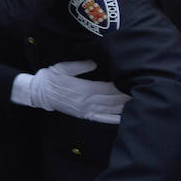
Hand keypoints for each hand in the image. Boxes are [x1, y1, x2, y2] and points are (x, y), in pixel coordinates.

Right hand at [12, 60, 128, 123]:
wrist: (38, 93)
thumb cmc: (50, 78)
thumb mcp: (62, 68)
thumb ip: (80, 66)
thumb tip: (95, 62)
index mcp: (83, 88)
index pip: (107, 88)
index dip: (121, 85)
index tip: (132, 80)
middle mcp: (87, 101)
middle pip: (112, 99)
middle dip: (127, 96)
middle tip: (142, 90)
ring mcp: (86, 110)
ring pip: (110, 109)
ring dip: (125, 106)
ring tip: (139, 101)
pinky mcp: (85, 115)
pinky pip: (103, 118)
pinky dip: (116, 119)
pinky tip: (127, 117)